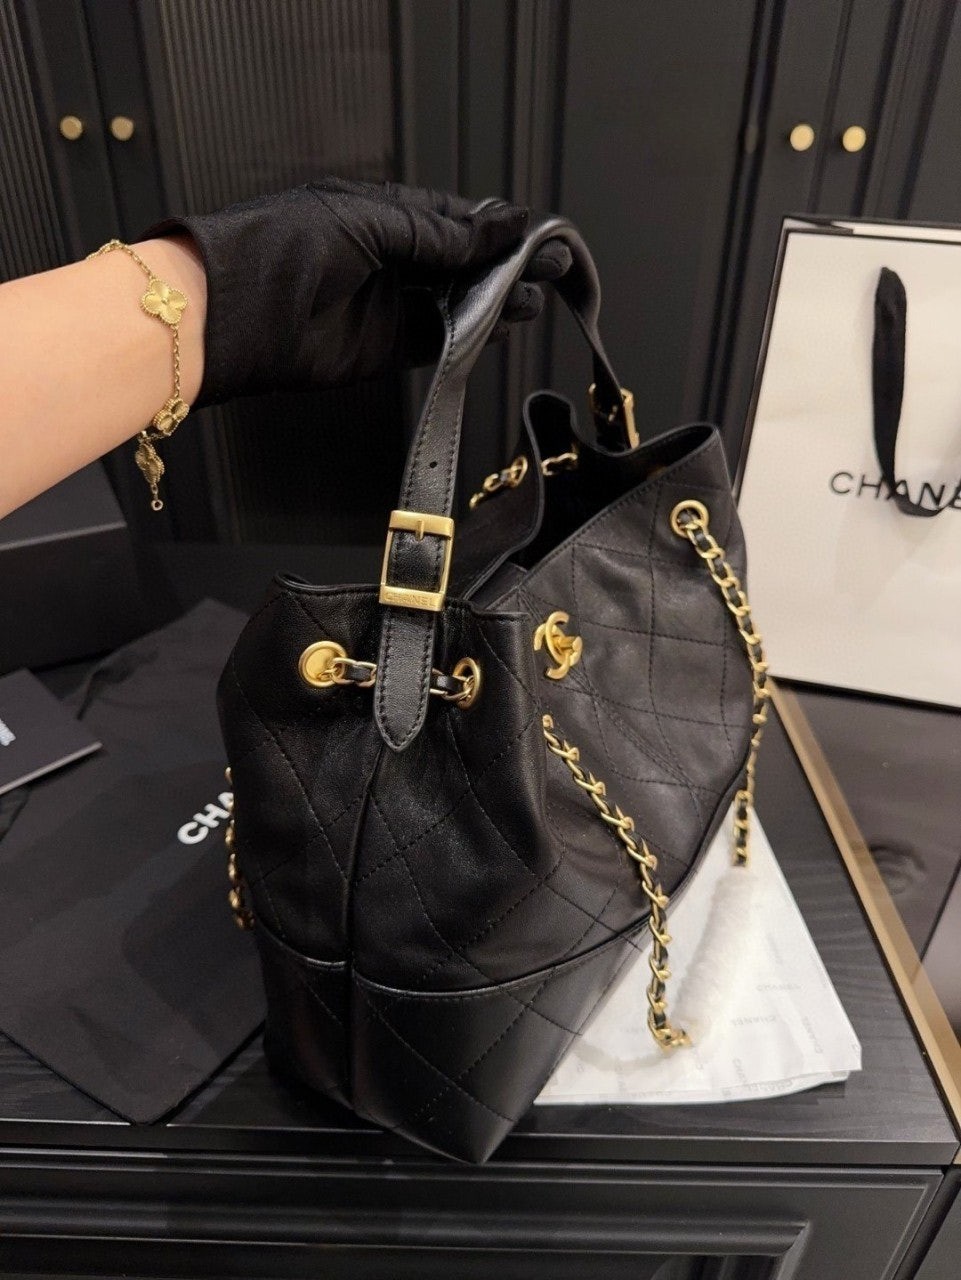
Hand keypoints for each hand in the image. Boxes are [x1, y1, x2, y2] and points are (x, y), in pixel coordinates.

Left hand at [143, 178, 571, 407]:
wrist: (237, 313)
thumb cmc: (287, 247)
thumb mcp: (374, 221)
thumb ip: (442, 233)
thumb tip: (503, 223)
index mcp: (378, 213)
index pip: (450, 218)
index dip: (493, 227)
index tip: (532, 233)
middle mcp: (385, 258)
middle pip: (459, 263)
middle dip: (504, 264)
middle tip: (550, 267)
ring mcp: (386, 304)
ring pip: (454, 303)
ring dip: (496, 301)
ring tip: (535, 297)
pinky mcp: (383, 348)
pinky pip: (438, 340)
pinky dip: (471, 336)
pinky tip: (502, 327)